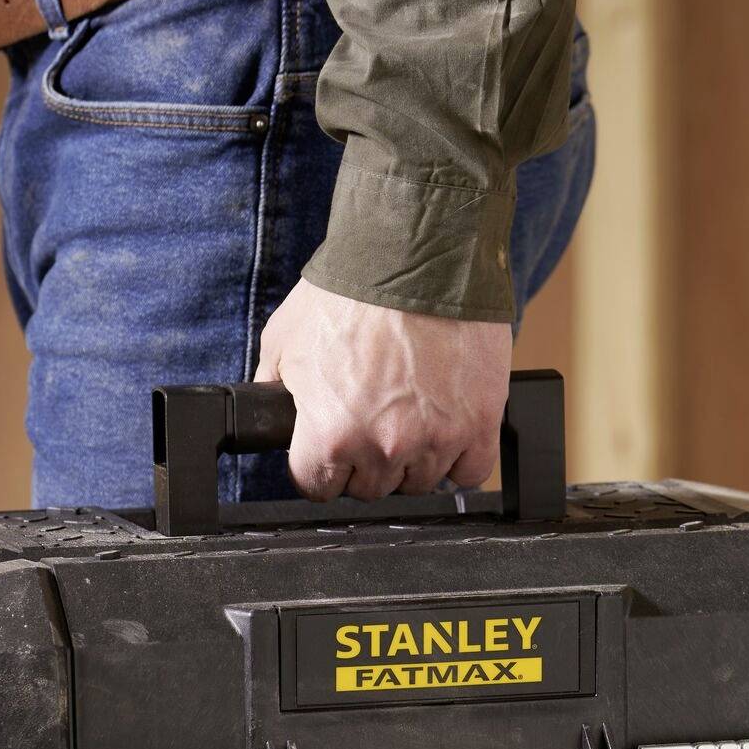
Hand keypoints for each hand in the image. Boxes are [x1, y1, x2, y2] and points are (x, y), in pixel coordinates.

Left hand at [255, 279, 511, 501]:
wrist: (418, 259)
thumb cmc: (352, 293)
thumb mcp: (284, 339)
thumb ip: (274, 388)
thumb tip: (269, 412)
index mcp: (330, 434)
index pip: (317, 486)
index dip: (318, 465)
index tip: (326, 448)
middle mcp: (382, 447)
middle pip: (370, 488)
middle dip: (364, 460)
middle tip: (369, 420)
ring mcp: (435, 440)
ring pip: (419, 483)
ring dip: (412, 459)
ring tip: (409, 416)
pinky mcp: (479, 425)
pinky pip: (470, 472)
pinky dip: (459, 459)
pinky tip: (446, 432)